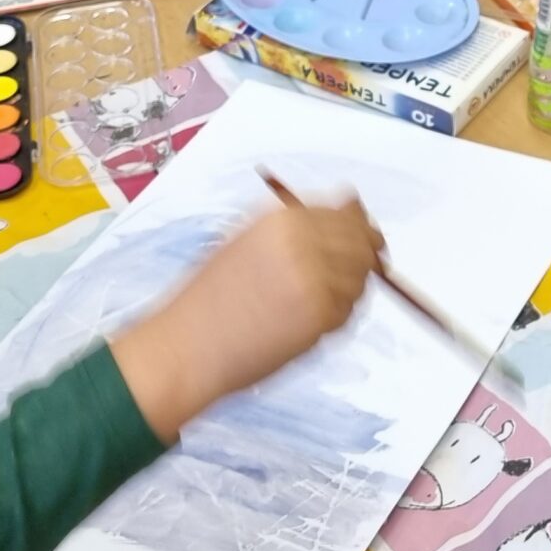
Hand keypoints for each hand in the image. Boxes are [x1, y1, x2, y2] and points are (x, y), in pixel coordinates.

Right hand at [108, 197, 384, 440]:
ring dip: (350, 289)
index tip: (364, 240)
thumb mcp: (248, 240)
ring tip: (315, 303)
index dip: (360, 227)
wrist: (186, 346)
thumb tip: (351, 204)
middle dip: (365, 257)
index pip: (347, 212)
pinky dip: (337, 317)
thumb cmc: (211, 298)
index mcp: (282, 219)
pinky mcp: (319, 317)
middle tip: (351, 276)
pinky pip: (347, 312)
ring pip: (360, 279)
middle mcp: (301, 243)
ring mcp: (313, 280)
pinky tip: (307, 324)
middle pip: (362, 242)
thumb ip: (300, 223)